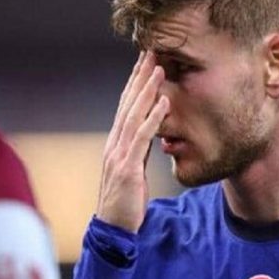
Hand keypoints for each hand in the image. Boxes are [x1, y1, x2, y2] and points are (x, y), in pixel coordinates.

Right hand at [96, 51, 169, 231]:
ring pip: (134, 114)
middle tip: (152, 49)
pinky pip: (142, 138)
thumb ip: (139, 150)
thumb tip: (150, 134)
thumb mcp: (133, 170)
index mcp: (117, 143)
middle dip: (140, 76)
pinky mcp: (128, 168)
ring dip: (147, 89)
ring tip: (159, 67)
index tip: (146, 60)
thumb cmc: (125, 202)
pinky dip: (153, 118)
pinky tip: (164, 102)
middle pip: (128, 103)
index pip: (126, 105)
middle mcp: (115, 143)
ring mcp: (119, 154)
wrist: (113, 229)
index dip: (136, 82)